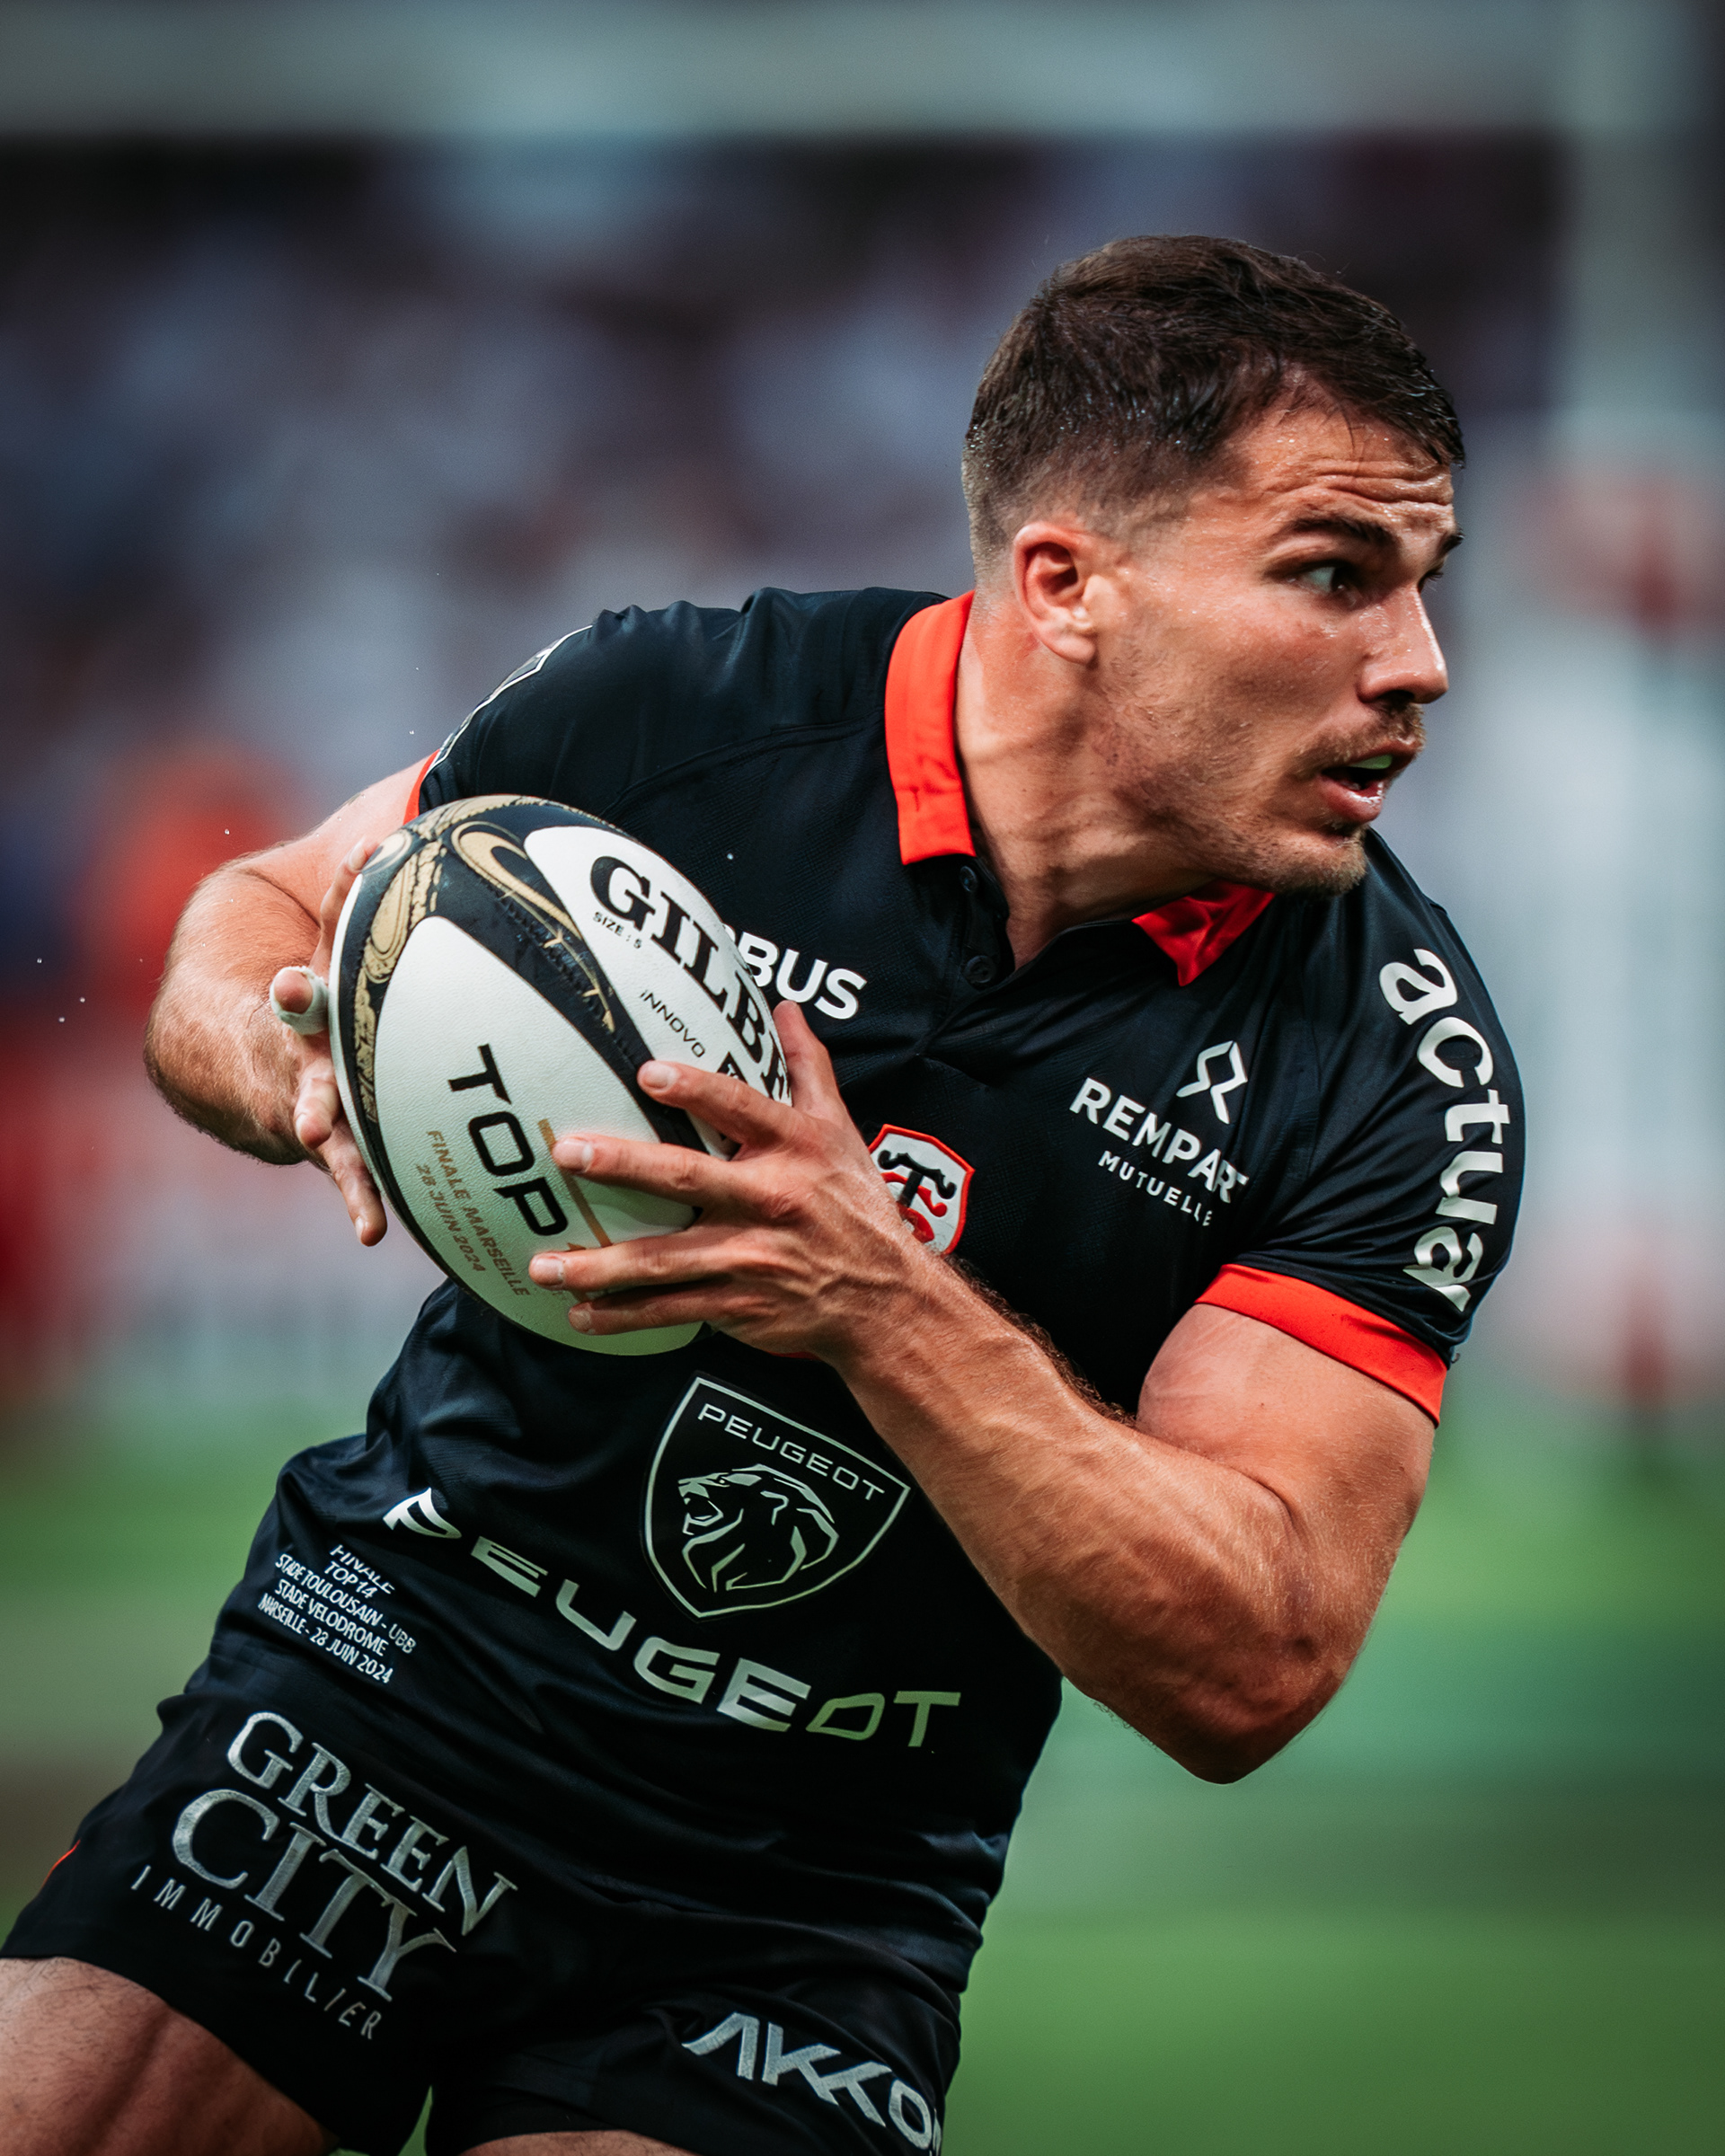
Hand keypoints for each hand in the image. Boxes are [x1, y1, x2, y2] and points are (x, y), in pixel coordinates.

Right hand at [268, 841, 386, 1245]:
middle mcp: (305, 1028)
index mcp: (321, 977)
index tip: (364, 854)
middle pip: (298, 1011)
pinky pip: (343, 1170)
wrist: (230, 1061)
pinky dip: (357, 1198)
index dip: (346, 883)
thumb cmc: (324, 1003)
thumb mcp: (348, 948)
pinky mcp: (325, 1139)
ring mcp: (306, 1085)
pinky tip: (370, 1230)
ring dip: (314, 1110)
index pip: (332, 919)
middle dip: (297, 999)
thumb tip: (461, 833)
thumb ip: (388, 901)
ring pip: (308, 1095)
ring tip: (310, 1128)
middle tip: (292, 987)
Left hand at [527, 1003, 928, 1359]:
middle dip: (623, 1165)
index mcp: (795, 1148)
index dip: (697, 1090)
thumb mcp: (841, 1130)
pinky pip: (673, 1310)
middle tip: (566, 1152)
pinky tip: (580, 1315)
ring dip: (602, 1265)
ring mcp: (753, 1257)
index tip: (647, 1073)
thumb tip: (784, 1007)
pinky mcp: (741, 1304)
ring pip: (666, 1260)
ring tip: (544, 1266)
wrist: (886, 1298)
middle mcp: (772, 1199)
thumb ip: (808, 1067)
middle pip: (688, 1178)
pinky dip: (625, 1316)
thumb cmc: (855, 1205)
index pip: (742, 1109)